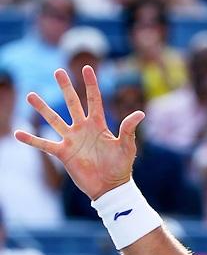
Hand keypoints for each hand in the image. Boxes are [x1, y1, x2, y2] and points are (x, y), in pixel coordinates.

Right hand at [14, 66, 143, 199]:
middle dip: (66, 88)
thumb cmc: (121, 166)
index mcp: (99, 124)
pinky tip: (18, 133)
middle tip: (58, 71)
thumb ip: (128, 129)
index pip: (94, 99)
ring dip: (42, 109)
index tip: (87, 68)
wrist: (110, 187)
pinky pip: (44, 145)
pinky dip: (31, 140)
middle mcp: (83, 128)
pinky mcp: (63, 153)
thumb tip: (140, 113)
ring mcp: (72, 140)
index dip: (90, 84)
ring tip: (30, 95)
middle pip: (73, 103)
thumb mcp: (126, 146)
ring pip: (54, 120)